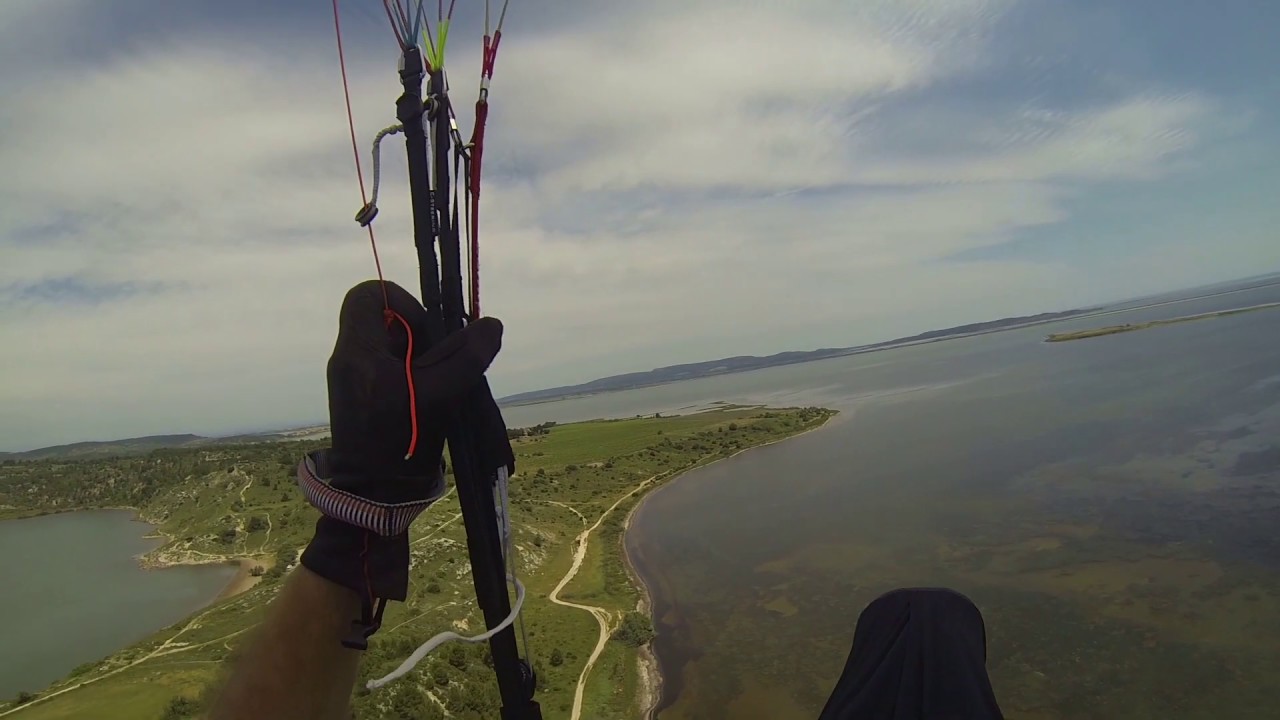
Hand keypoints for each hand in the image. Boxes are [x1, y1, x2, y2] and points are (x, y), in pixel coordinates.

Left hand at [299, 280, 502, 628]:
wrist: (372, 498)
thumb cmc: (400, 445)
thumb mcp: (438, 396)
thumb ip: (465, 359)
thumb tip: (492, 325)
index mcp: (358, 352)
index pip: (369, 295)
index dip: (404, 302)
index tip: (428, 332)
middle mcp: (349, 360)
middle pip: (387, 322)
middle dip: (422, 337)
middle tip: (442, 363)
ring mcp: (354, 382)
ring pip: (394, 347)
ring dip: (423, 360)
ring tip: (441, 388)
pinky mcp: (363, 401)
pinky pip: (392, 370)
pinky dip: (416, 378)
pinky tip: (432, 403)